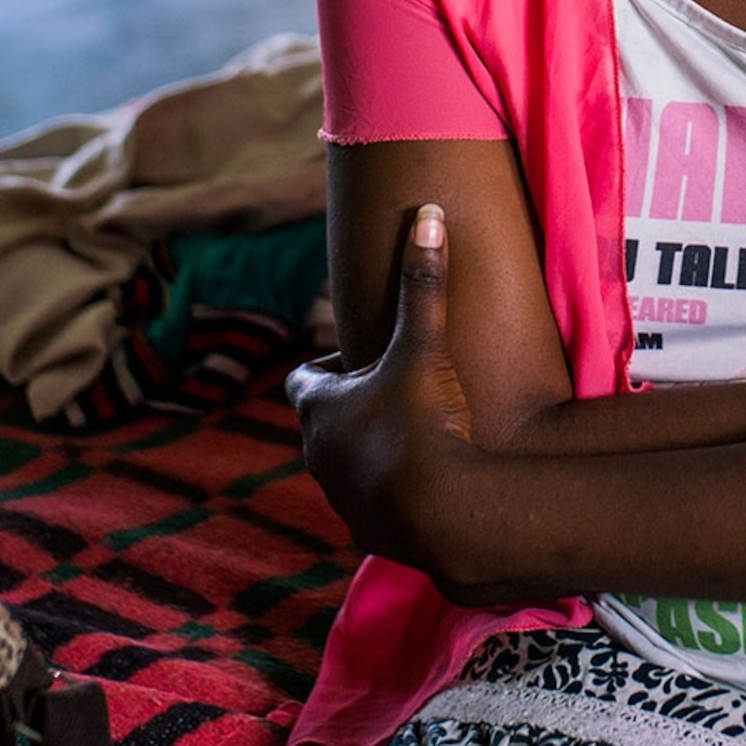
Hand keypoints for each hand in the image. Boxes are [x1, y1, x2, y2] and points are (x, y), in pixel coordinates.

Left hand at [286, 204, 492, 581]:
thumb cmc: (423, 423)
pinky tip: (423, 482)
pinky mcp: (365, 530)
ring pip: (343, 464)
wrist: (441, 513)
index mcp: (319, 408)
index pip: (304, 379)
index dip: (331, 367)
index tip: (365, 361)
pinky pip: (370, 503)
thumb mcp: (424, 347)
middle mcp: (317, 453)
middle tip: (394, 394)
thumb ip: (423, 283)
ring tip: (411, 438)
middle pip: (323, 422)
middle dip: (352, 407)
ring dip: (368, 450)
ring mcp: (338, 496)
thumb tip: (429, 215)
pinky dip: (388, 490)